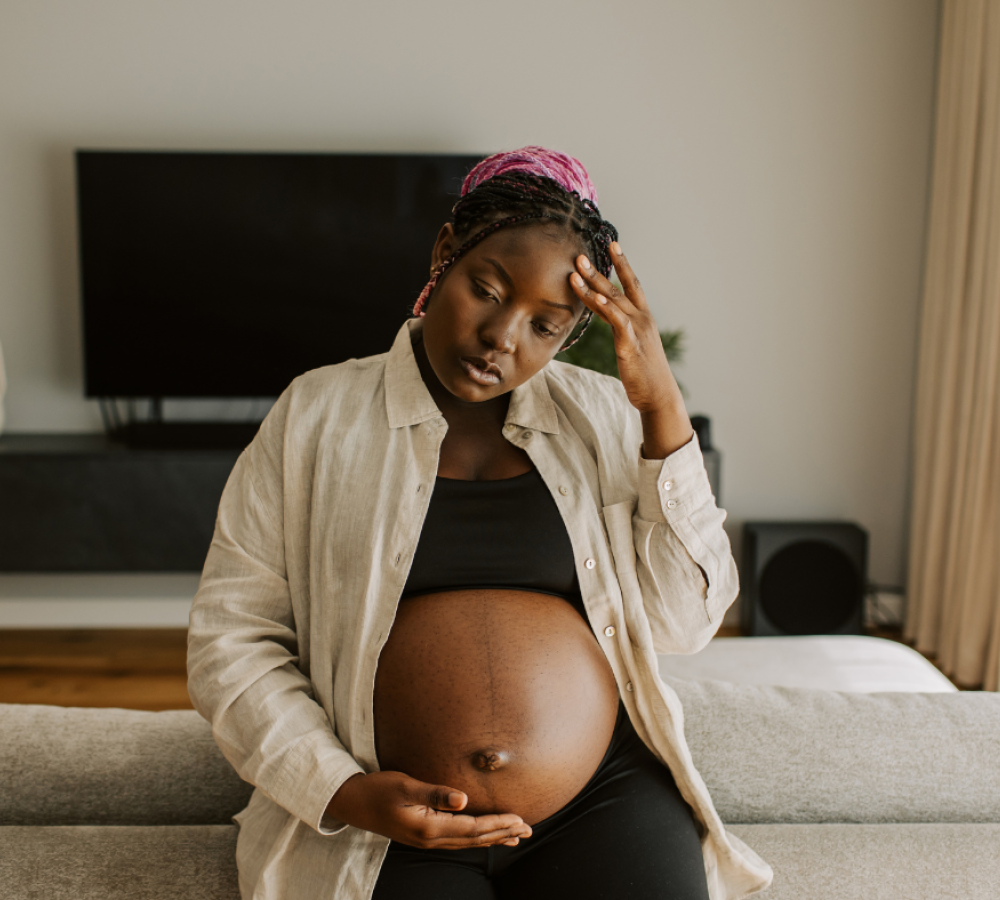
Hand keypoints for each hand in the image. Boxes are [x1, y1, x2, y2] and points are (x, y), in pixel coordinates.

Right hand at [325, 771, 531, 849]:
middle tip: (528, 830)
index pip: (472, 828)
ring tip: (515, 836)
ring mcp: (427, 840)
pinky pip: (458, 838)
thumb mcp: (405, 785)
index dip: (497, 823)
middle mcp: (430, 839)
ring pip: (468, 841)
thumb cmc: (378, 789)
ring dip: (493, 837)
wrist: (352, 802)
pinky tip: (485, 835)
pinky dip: (477, 837)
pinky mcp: (423, 834)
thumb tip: (464, 799)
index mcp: (429, 828)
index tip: (519, 819)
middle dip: (502, 833)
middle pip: (474, 839)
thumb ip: (435, 793)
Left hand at [569, 243, 679, 414]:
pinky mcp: (630, 345)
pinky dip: (604, 307)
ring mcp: (637, 330)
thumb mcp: (632, 345)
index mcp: (643, 318)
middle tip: (580, 256)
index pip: (631, 284)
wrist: (659, 396)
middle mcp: (642, 319)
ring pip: (613, 301)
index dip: (622, 264)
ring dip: (593, 285)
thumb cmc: (644, 373)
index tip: (612, 245)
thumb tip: (606, 316)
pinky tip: (593, 297)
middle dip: (598, 270)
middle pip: (618, 288)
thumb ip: (620, 328)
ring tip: (576, 272)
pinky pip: (616, 321)